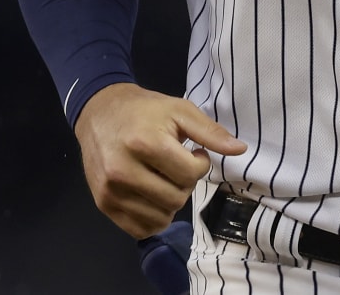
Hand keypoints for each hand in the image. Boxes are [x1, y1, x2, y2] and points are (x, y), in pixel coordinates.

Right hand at [74, 82, 247, 238]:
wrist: (98, 112)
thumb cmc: (144, 110)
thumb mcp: (179, 110)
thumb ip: (210, 132)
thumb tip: (240, 150)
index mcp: (145, 144)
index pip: (190, 174)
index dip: (200, 164)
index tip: (194, 153)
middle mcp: (123, 171)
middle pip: (176, 199)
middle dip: (185, 184)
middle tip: (177, 166)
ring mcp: (111, 191)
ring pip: (160, 218)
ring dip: (170, 202)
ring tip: (163, 178)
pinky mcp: (103, 204)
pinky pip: (140, 229)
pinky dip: (153, 218)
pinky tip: (152, 196)